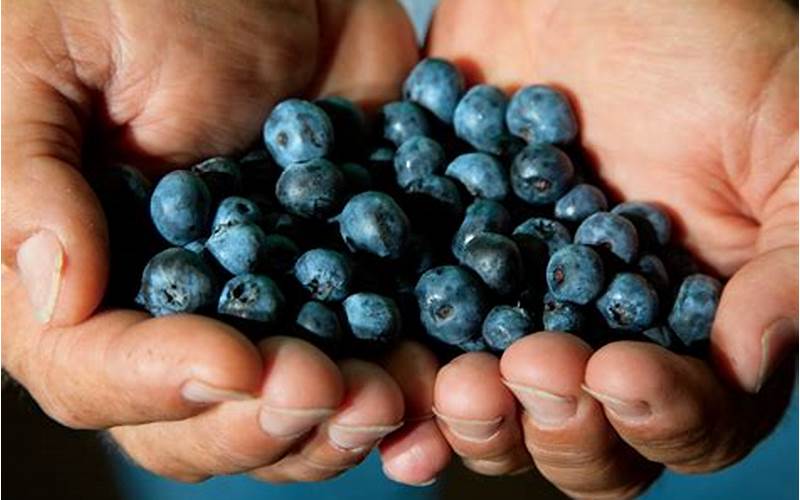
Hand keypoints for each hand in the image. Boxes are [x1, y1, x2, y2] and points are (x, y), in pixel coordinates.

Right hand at [2, 0, 450, 484]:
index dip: (158, 383)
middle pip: (199, 419)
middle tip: (324, 390)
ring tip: (389, 395)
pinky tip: (433, 377)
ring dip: (341, 421)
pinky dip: (405, 379)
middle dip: (263, 420)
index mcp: (81, 272)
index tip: (232, 362)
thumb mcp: (50, 58)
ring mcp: (264, 303)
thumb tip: (58, 296)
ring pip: (290, 409)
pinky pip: (371, 353)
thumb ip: (28, 178)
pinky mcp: (343, 278)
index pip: (94, 371)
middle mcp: (171, 309)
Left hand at [425, 0, 797, 495]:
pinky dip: (400, 369)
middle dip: (557, 427)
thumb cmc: (708, 48)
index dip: (659, 417)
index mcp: (689, 325)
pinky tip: (385, 376)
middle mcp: (598, 333)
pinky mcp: (439, 268)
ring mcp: (512, 308)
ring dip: (475, 417)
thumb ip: (794, 263)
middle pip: (580, 439)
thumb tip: (747, 362)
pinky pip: (416, 340)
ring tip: (458, 383)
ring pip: (493, 410)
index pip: (687, 419)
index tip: (618, 371)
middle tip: (530, 369)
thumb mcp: (788, 143)